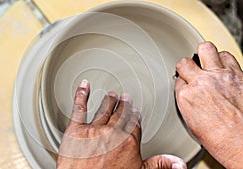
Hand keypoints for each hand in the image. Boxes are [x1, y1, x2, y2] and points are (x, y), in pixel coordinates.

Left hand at [57, 79, 185, 168]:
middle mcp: (112, 132)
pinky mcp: (76, 131)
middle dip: (123, 105)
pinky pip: (79, 108)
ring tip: (110, 95)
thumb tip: (180, 164)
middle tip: (124, 97)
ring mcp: (93, 130)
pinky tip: (84, 86)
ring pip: (103, 110)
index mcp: (129, 141)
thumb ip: (159, 164)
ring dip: (108, 100)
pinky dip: (81, 95)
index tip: (134, 111)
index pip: (133, 124)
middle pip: (119, 114)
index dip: (134, 116)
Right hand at [175, 41, 242, 168]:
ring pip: (206, 48)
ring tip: (209, 63)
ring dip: (206, 55)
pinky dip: (225, 59)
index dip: (183, 82)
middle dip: (187, 66)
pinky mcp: (238, 73)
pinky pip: (228, 55)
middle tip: (193, 70)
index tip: (187, 84)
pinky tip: (225, 67)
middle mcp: (200, 83)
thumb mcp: (192, 123)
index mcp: (186, 97)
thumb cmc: (220, 140)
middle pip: (185, 62)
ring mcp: (219, 76)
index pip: (178, 80)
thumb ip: (187, 103)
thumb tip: (188, 95)